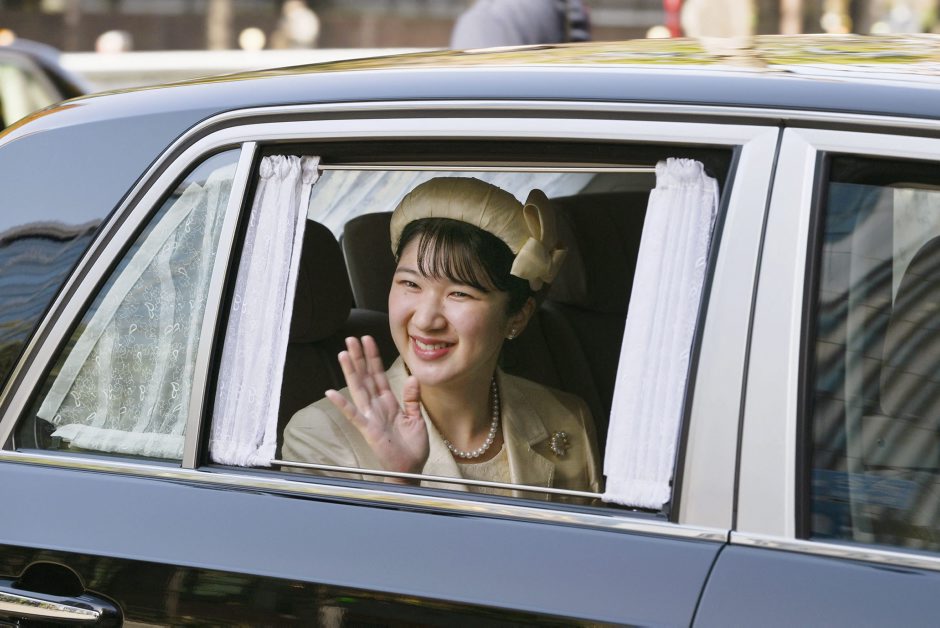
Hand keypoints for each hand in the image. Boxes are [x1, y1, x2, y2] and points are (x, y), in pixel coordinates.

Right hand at [325, 336, 428, 480]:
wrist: (411, 470)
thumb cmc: (413, 447)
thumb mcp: (416, 419)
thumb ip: (412, 398)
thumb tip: (413, 377)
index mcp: (388, 403)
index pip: (378, 375)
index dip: (373, 357)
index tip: (367, 340)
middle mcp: (377, 407)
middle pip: (366, 377)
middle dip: (359, 358)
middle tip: (351, 339)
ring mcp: (371, 417)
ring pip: (359, 389)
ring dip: (351, 372)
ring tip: (343, 353)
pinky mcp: (368, 430)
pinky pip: (354, 415)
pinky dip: (342, 404)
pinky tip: (331, 392)